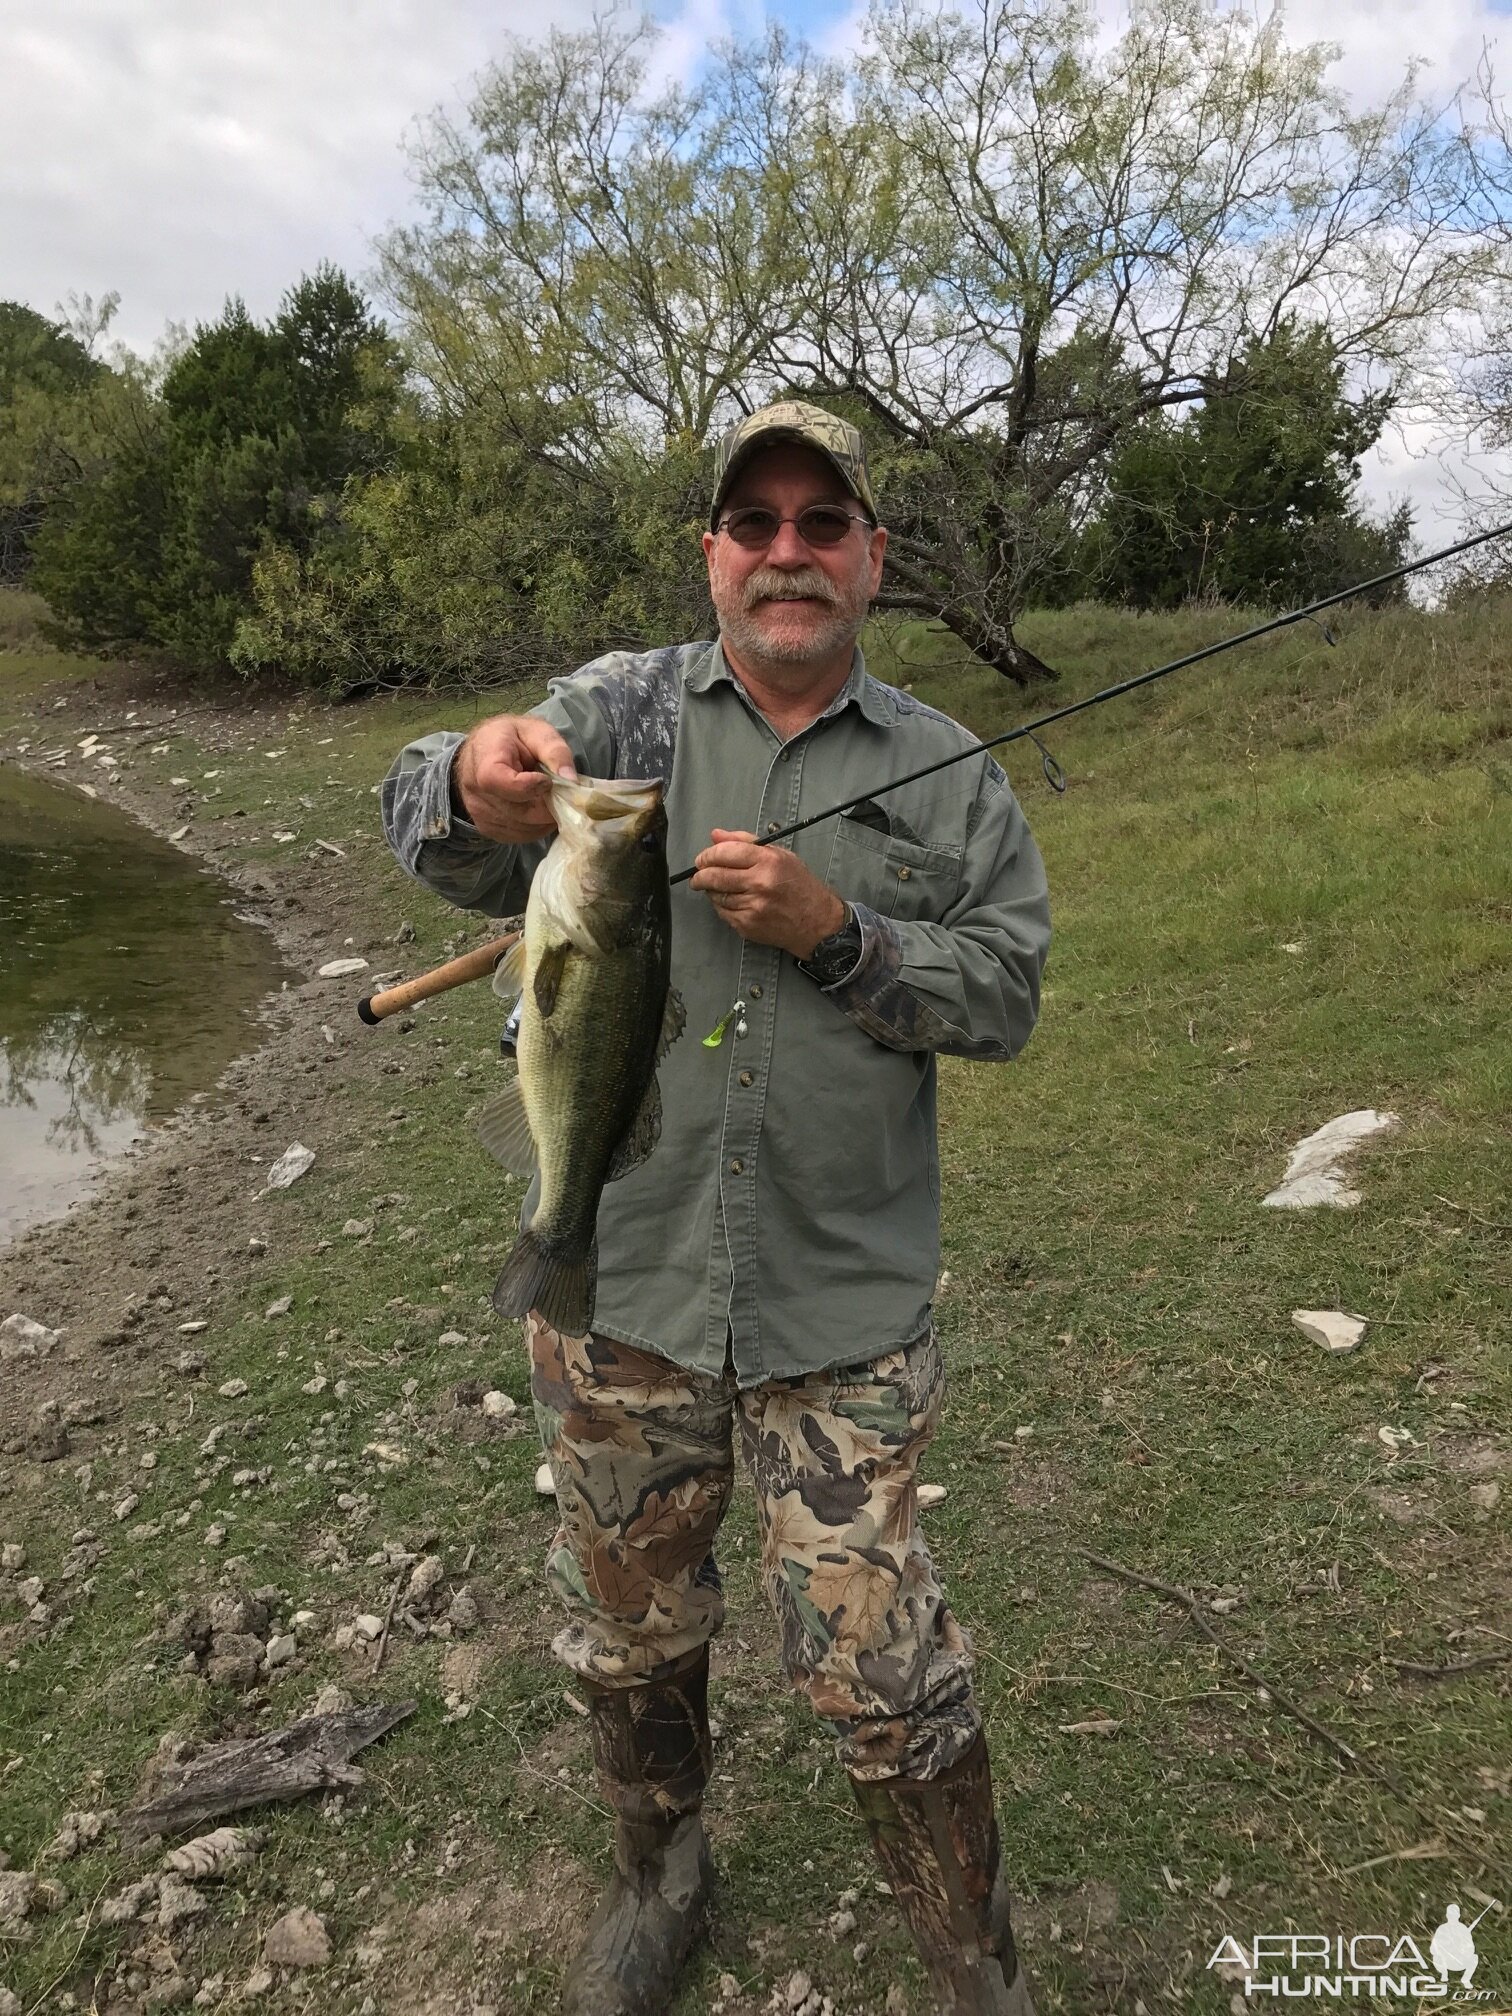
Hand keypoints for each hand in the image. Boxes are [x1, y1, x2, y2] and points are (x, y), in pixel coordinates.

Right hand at [452, 715, 576, 843]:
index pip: (503, 783)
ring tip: (548, 799)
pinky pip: (518, 836)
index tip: (547, 779)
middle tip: (560, 794)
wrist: (484, 750)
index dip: (531, 787)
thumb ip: (555, 751)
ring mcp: (478, 812)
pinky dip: (536, 827)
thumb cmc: (513, 738)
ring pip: (522, 828)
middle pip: (519, 811)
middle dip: (547, 806)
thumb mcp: (536, 731)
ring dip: (544, 819)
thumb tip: (571, 779)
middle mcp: (475, 788)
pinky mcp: (486, 828)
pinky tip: (538, 809)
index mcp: (485, 758)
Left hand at [690, 829, 845, 957]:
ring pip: (716, 895)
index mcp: (768, 861)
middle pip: (715, 875)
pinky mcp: (748, 925)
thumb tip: (716, 835)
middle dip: (700, 874)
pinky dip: (720, 905)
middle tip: (698, 874)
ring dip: (710, 890)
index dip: (708, 855)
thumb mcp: (780, 855)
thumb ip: (745, 842)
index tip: (703, 858)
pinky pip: (722, 912)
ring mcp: (753, 906)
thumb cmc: (800, 886)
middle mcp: (760, 883)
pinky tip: (730, 901)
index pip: (726, 852)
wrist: (817, 922)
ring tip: (717, 886)